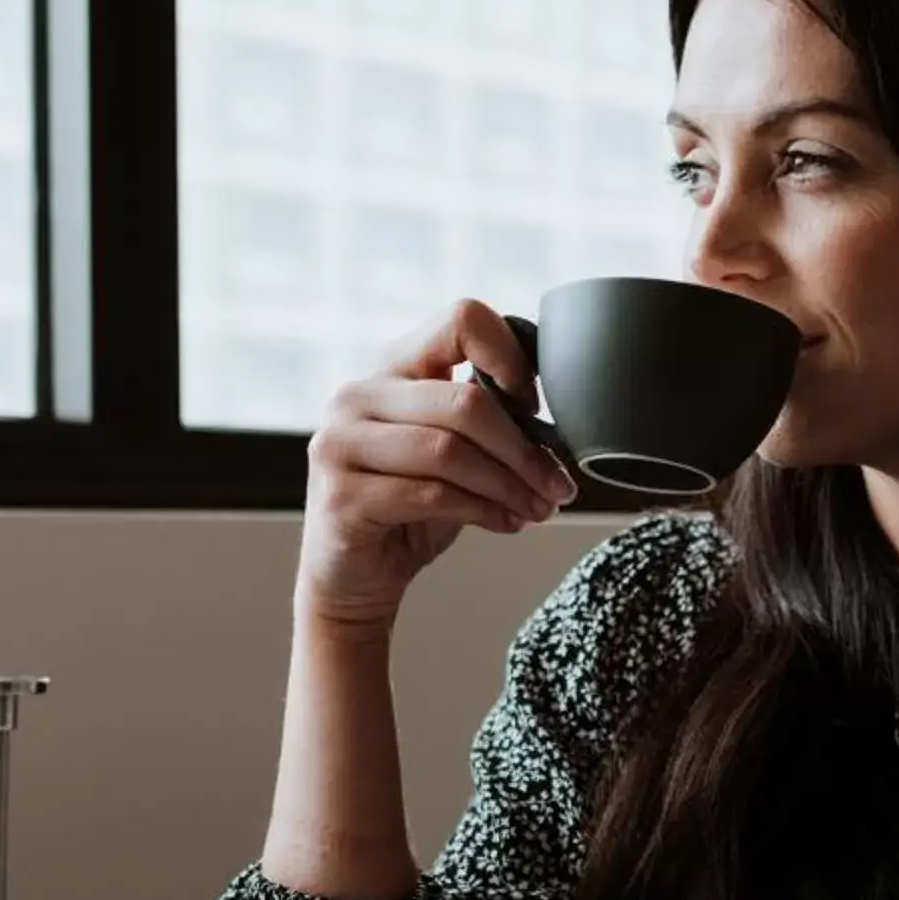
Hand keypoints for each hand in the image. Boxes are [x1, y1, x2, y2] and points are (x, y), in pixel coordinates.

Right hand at [297, 300, 579, 632]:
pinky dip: (482, 510)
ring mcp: (341, 443)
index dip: (509, 355)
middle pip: (464, 402)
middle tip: (558, 485)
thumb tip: (555, 426)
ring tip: (538, 509)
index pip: (459, 321)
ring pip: (450, 451)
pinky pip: (431, 494)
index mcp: (392, 369)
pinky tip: (507, 522)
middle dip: (524, 449)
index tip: (535, 404)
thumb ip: (484, 424)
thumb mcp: (451, 454)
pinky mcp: (341, 494)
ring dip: (509, 485)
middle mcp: (357, 395)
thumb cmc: (410, 510)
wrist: (353, 578)